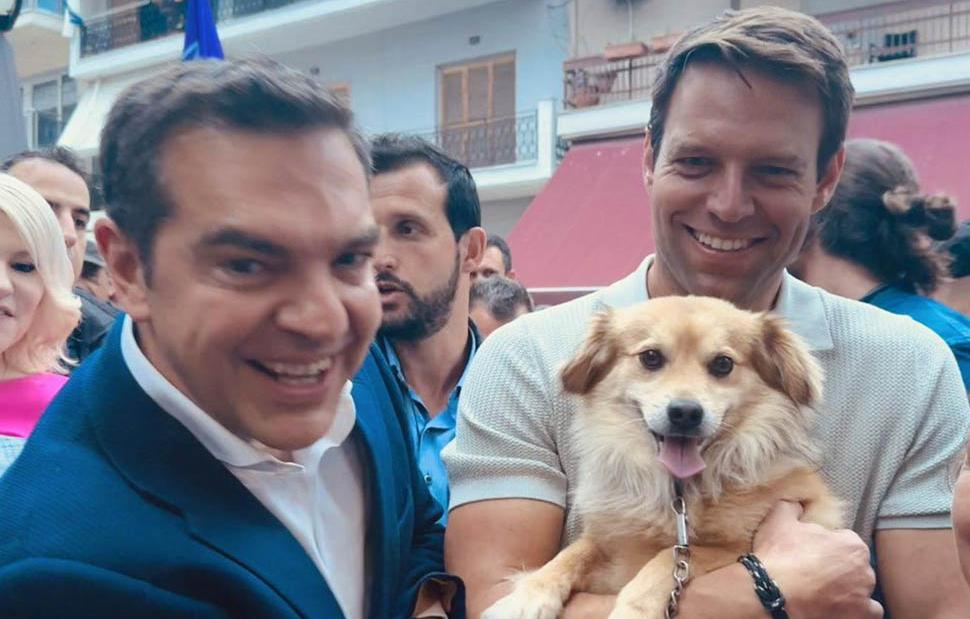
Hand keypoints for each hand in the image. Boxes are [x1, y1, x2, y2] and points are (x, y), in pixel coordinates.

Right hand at [754, 501, 882, 618]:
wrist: (772, 593)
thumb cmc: (779, 556)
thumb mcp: (779, 520)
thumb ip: (792, 507)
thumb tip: (797, 503)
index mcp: (851, 543)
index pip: (845, 541)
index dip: (828, 546)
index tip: (813, 553)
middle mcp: (864, 569)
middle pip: (855, 565)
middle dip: (840, 568)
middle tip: (816, 573)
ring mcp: (863, 595)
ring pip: (863, 589)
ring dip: (851, 589)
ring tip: (828, 592)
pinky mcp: (859, 615)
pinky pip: (869, 612)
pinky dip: (858, 610)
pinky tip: (841, 607)